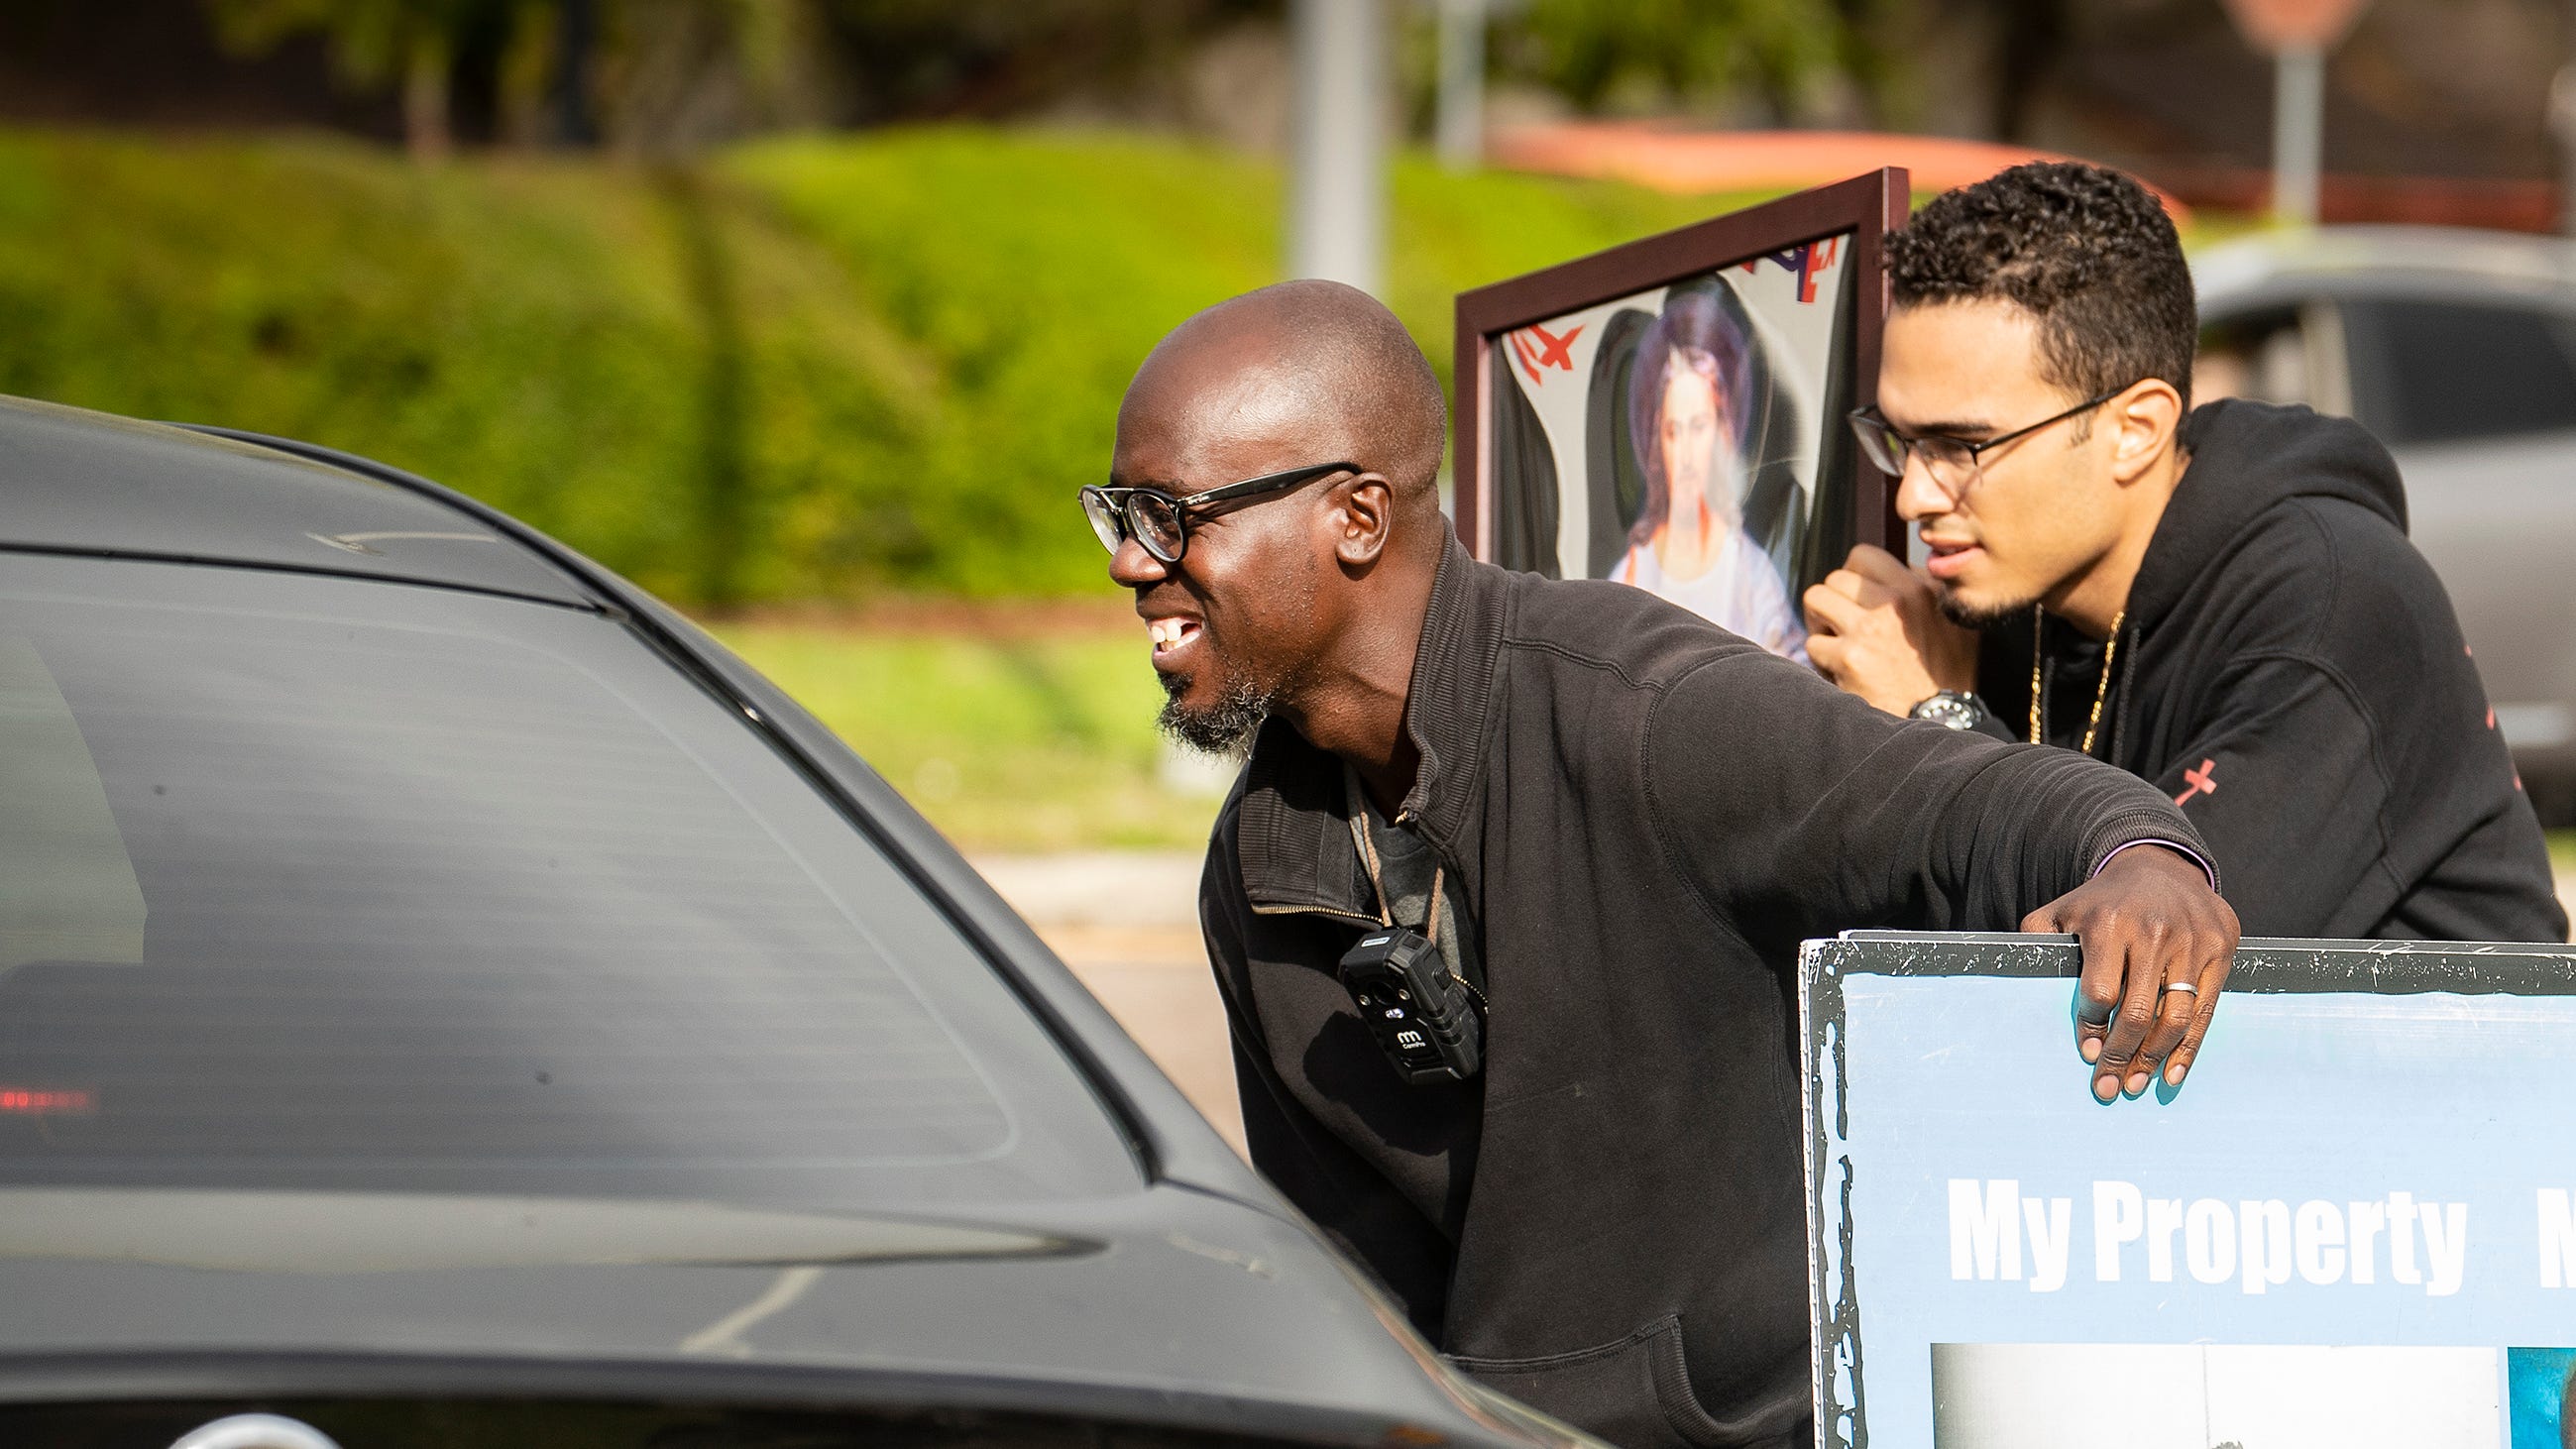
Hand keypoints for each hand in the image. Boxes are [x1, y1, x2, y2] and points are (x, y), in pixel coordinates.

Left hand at [1800, 545, 1978, 716]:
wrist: (1939, 721)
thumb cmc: (1944, 675)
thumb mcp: (1950, 620)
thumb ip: (1924, 590)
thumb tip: (1897, 570)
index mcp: (1920, 587)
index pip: (1863, 556)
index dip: (1852, 578)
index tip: (1857, 601)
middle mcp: (1897, 602)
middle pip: (1834, 577)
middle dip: (1832, 602)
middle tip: (1841, 627)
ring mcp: (1871, 628)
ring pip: (1815, 599)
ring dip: (1820, 623)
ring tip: (1836, 643)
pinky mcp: (1850, 657)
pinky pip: (1813, 644)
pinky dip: (1822, 660)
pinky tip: (1841, 672)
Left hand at [2021, 845, 2239, 1101]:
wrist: (2160, 869)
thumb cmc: (2103, 902)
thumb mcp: (2062, 911)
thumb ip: (2037, 942)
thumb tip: (2016, 977)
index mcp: (2109, 923)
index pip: (2099, 992)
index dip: (2091, 1027)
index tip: (2087, 1053)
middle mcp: (2153, 931)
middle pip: (2137, 1012)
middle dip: (2120, 1056)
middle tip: (2107, 1087)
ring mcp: (2192, 941)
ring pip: (2175, 1017)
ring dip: (2153, 1059)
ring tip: (2135, 1084)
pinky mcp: (2221, 950)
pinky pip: (2205, 1011)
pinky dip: (2188, 1049)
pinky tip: (2170, 1074)